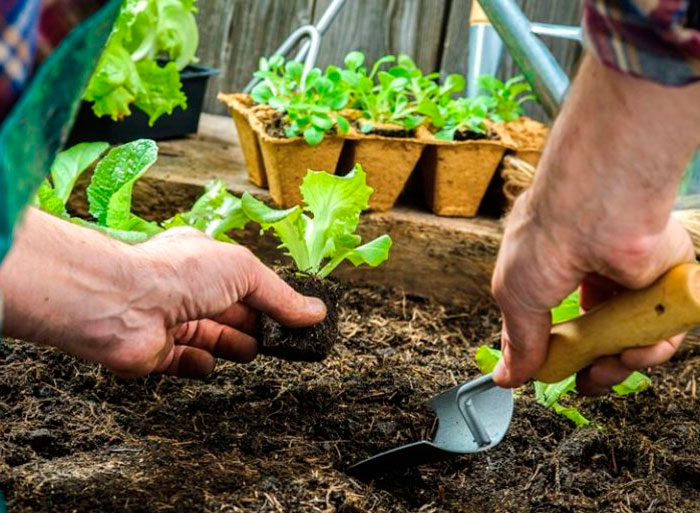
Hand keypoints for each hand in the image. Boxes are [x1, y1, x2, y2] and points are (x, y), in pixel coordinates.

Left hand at [0, 209, 325, 377]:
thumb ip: (281, 296)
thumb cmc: (179, 274)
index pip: (246, 281)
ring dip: (233, 345)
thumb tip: (316, 312)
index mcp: (204, 259)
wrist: (121, 306)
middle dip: (256, 325)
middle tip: (281, 341)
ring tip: (249, 350)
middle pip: (232, 312)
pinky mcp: (157, 353)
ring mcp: (171, 321)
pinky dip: (199, 364)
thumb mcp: (244, 272)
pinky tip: (206, 361)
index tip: (294, 318)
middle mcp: (186, 288)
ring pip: (213, 338)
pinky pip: (187, 363)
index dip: (270, 298)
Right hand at [491, 55, 699, 394]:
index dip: (560, 354)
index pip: (560, 324)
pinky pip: (666, 330)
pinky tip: (637, 348)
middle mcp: (594, 278)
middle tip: (589, 379)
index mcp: (555, 275)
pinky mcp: (666, 284)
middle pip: (600, 339)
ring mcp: (632, 282)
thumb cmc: (546, 239)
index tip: (557, 373)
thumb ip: (518, 344)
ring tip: (612, 364)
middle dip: (594, 368)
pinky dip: (653, 348)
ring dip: (623, 362)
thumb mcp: (515, 299)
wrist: (596, 212)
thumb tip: (506, 377)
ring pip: (633, 339)